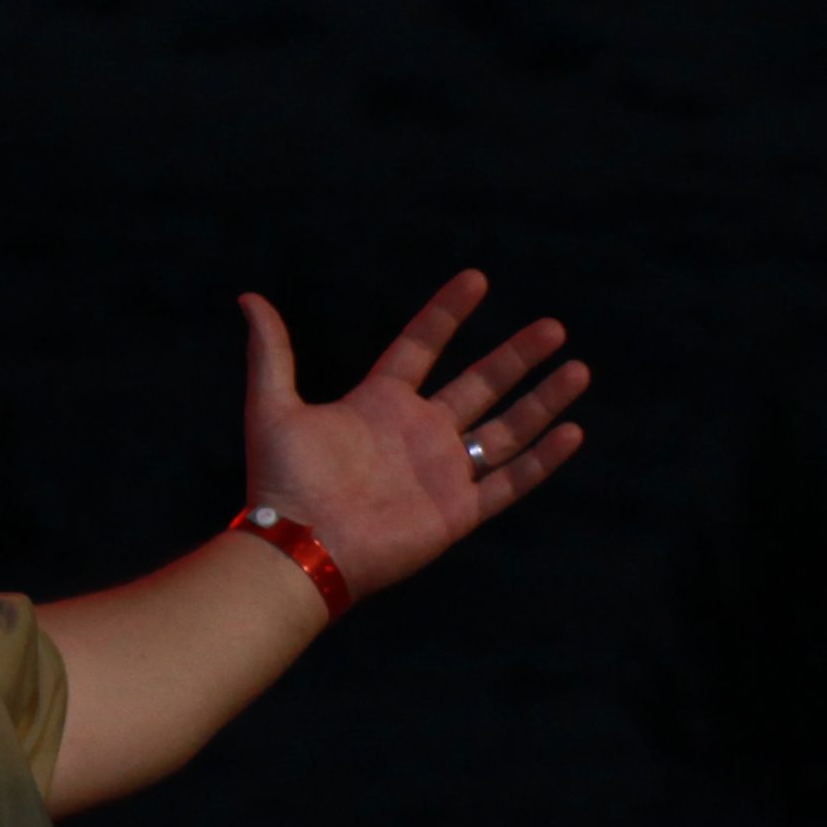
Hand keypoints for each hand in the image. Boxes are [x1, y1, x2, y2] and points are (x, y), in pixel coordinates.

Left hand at [234, 270, 587, 597]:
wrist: (299, 547)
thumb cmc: (282, 481)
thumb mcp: (272, 406)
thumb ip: (271, 352)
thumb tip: (249, 297)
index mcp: (380, 404)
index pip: (422, 346)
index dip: (447, 313)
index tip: (477, 278)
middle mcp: (418, 433)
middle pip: (479, 384)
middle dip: (516, 356)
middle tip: (553, 327)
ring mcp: (442, 471)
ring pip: (506, 429)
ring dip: (542, 401)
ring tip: (577, 369)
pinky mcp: (458, 510)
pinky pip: (510, 481)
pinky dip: (542, 459)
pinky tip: (572, 431)